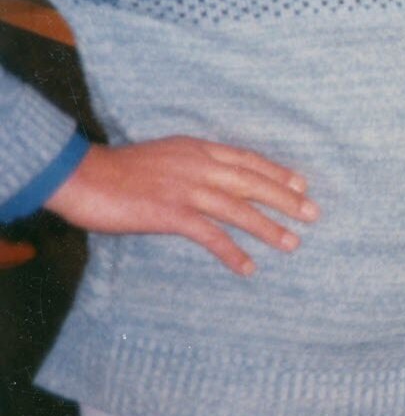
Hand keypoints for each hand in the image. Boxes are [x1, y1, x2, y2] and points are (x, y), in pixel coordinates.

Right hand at [42, 137, 317, 276]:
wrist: (80, 175)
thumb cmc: (117, 169)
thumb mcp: (163, 156)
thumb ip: (190, 164)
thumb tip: (212, 179)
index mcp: (197, 149)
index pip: (247, 159)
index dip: (277, 172)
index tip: (302, 183)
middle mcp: (199, 165)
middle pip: (253, 182)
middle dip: (286, 198)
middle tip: (313, 213)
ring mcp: (187, 189)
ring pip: (239, 208)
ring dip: (269, 227)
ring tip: (292, 242)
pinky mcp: (171, 213)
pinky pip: (211, 235)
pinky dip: (232, 252)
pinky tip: (248, 267)